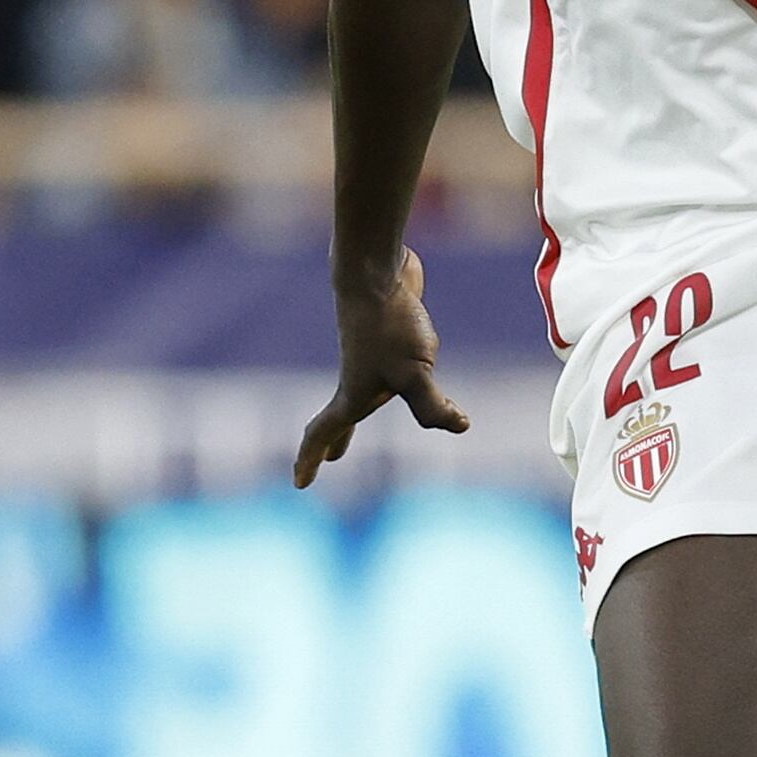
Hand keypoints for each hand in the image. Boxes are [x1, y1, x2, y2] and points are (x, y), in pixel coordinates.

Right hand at [295, 245, 471, 486]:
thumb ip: (432, 406)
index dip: (311, 460)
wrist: (380, 271)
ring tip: (375, 411)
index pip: (324, 433)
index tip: (299, 484)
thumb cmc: (390, 326)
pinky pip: (400, 365)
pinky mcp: (394, 335)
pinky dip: (402, 377)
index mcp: (354, 394)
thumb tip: (457, 425)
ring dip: (368, 408)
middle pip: (342, 416)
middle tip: (334, 459)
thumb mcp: (416, 374)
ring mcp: (374, 355)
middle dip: (337, 440)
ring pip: (371, 388)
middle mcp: (359, 376)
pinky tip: (417, 365)